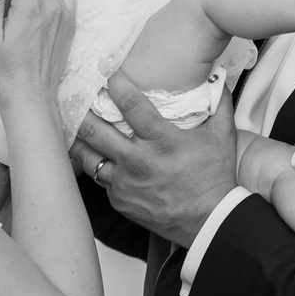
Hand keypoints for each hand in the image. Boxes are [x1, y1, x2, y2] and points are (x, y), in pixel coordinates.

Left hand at [70, 71, 238, 247]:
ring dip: (79, 139)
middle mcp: (137, 160)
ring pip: (87, 156)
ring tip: (72, 123)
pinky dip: (96, 165)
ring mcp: (125, 182)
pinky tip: (92, 154)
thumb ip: (218, 103)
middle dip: (81, 110)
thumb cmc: (215, 178)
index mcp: (161, 140)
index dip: (115, 84)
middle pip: (95, 130)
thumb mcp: (222, 137)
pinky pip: (99, 178)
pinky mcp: (119, 200)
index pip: (130, 104)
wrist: (210, 222)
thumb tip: (215, 77)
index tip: (106, 73)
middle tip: (74, 96)